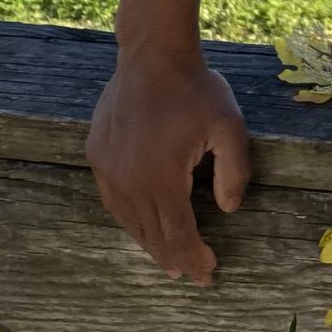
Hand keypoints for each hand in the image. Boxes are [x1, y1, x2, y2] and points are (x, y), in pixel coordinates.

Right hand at [87, 51, 251, 283]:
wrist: (152, 55)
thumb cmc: (196, 89)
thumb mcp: (230, 128)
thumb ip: (234, 172)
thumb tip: (228, 209)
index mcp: (162, 178)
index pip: (179, 233)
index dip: (194, 258)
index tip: (208, 274)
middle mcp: (129, 180)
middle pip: (152, 234)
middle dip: (174, 259)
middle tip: (190, 276)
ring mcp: (108, 169)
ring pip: (129, 221)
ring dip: (150, 243)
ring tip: (168, 258)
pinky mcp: (96, 155)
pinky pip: (113, 199)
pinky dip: (130, 218)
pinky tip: (142, 224)